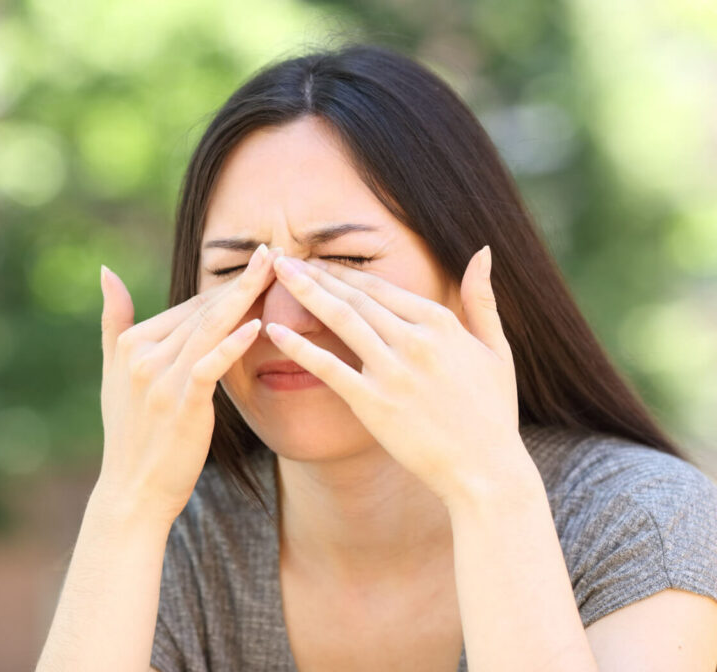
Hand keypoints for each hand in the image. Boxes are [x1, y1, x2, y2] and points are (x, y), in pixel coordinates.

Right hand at [97, 243, 278, 522]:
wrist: (132, 491)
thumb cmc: (130, 434)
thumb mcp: (114, 373)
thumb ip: (113, 321)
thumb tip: (107, 271)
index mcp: (131, 343)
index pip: (189, 306)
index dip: (226, 287)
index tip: (260, 266)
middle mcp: (142, 355)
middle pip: (202, 311)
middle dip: (241, 283)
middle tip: (278, 255)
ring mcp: (160, 379)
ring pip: (210, 328)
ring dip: (244, 297)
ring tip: (275, 270)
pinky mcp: (181, 404)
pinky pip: (210, 366)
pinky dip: (233, 344)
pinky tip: (258, 326)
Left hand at [265, 246, 526, 506]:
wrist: (485, 470)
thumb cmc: (493, 413)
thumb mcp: (496, 349)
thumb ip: (483, 299)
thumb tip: (483, 251)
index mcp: (440, 322)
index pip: (380, 288)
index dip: (343, 272)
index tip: (317, 262)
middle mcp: (414, 339)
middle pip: (355, 298)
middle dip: (316, 275)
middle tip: (283, 259)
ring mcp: (392, 371)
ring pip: (340, 320)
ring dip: (304, 293)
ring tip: (277, 276)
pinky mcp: (373, 403)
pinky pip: (328, 368)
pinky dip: (300, 347)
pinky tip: (274, 331)